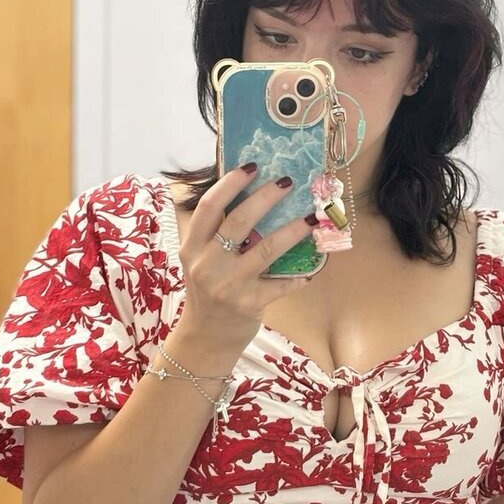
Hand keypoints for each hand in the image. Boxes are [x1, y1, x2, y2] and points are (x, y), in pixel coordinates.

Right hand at [177, 164, 319, 350]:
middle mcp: (206, 264)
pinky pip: (280, 284)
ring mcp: (228, 285)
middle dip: (266, 198)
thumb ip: (216, 235)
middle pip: (239, 221)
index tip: (251, 166)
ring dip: (293, 231)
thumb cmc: (207, 292)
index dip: (230, 184)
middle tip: (288, 182)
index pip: (209, 208)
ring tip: (311, 218)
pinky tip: (309, 271)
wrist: (205, 337)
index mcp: (192, 247)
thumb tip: (252, 197)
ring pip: (266, 249)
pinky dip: (297, 277)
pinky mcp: (248, 303)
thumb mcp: (201, 261)